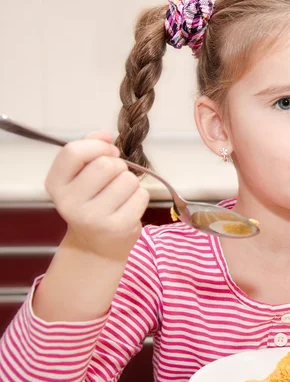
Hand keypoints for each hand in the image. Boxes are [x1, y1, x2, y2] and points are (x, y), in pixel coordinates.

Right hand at [44, 131, 149, 261]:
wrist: (95, 246)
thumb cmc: (90, 203)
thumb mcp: (79, 176)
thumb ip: (89, 149)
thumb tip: (105, 134)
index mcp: (55, 185)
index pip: (73, 152)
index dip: (96, 146)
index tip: (107, 151)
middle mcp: (69, 203)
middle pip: (107, 164)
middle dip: (118, 165)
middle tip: (114, 178)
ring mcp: (94, 217)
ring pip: (128, 179)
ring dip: (129, 182)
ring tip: (119, 195)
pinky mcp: (118, 227)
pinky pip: (141, 195)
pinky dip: (139, 197)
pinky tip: (127, 207)